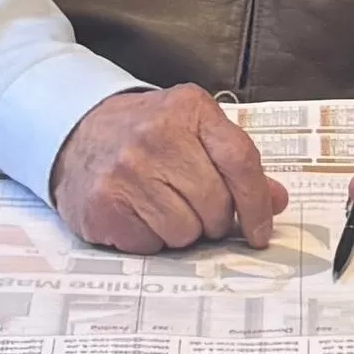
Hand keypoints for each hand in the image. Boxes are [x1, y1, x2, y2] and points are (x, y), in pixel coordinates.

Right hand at [51, 88, 288, 253]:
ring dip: (181, 230)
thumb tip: (275, 200)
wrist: (78, 131)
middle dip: (214, 219)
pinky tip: (138, 214)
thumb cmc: (145, 132)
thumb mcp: (193, 129)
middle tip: (196, 208)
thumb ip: (235, 162)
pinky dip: (150, 239)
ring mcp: (127, 170)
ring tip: (163, 205)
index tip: (261, 231)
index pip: (240, 160)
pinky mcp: (103, 203)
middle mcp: (158, 136)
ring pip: (185, 231)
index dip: (256, 203)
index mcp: (190, 109)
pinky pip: (150, 245)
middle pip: (215, 204)